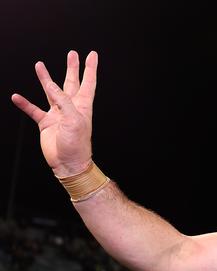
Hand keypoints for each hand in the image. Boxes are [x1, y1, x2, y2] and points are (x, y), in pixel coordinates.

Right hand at [11, 50, 97, 176]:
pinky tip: (16, 96)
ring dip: (45, 78)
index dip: (90, 68)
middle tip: (72, 53)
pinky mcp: (46, 123)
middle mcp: (71, 107)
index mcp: (82, 105)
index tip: (92, 54)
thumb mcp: (73, 120)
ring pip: (50, 92)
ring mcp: (58, 114)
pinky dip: (25, 104)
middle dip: (72, 68)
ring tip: (39, 65)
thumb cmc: (77, 144)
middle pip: (71, 82)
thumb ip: (62, 101)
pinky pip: (33, 110)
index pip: (88, 82)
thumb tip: (50, 84)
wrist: (68, 163)